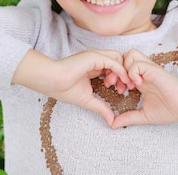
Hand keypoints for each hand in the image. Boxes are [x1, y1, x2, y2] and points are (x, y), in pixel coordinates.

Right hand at [13, 49, 132, 126]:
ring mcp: (95, 57)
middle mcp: (96, 60)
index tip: (121, 92)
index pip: (113, 68)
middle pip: (119, 62)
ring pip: (118, 59)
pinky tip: (123, 81)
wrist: (52, 81)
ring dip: (124, 72)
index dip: (120, 79)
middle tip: (125, 90)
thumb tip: (112, 121)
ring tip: (123, 87)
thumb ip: (101, 107)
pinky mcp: (94, 57)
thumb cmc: (64, 89)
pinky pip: (113, 61)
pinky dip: (121, 71)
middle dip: (124, 75)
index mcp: (93, 67)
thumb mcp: (88, 100)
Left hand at [110, 49, 177, 128]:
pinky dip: (133, 72)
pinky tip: (137, 84)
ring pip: (130, 54)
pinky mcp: (154, 70)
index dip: (116, 76)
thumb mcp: (144, 115)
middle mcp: (144, 72)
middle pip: (124, 56)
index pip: (123, 67)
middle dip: (117, 69)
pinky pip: (138, 63)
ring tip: (129, 84)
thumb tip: (112, 124)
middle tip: (119, 85)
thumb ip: (129, 117)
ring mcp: (149, 70)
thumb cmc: (169, 110)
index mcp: (141, 80)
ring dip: (125, 68)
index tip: (117, 91)